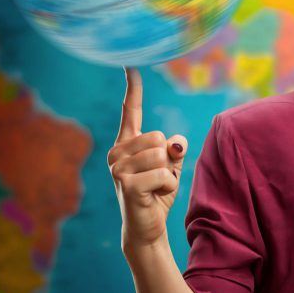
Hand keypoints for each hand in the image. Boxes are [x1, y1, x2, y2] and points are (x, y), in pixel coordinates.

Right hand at [107, 67, 187, 248]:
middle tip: (157, 179)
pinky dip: (168, 186)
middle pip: (158, 137)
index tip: (130, 64)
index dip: (132, 87)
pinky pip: (163, 173)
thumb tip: (176, 143)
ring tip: (155, 188)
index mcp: (127, 144)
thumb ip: (174, 149)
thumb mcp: (170, 167)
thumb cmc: (157, 195)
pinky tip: (154, 196)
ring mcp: (117, 167)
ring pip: (161, 155)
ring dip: (169, 175)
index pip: (131, 111)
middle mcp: (117, 152)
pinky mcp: (125, 182)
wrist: (146, 229)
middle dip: (167, 159)